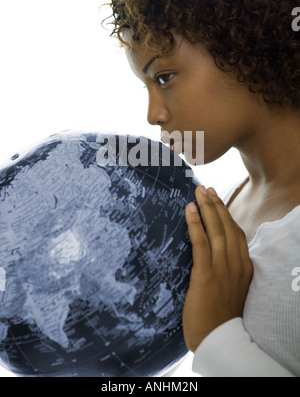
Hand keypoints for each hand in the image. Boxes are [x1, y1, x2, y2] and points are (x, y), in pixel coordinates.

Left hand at [182, 185, 252, 352]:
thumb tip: (212, 255)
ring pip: (217, 230)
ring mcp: (222, 268)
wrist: (218, 340)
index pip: (236, 233)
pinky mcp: (207, 274)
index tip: (216, 199)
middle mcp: (236, 264)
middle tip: (205, 188)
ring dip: (206, 208)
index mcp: (244, 267)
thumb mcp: (230, 289)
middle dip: (216, 205)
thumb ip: (226, 270)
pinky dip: (196, 224)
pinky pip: (201, 243)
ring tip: (198, 192)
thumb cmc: (220, 317)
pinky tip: (189, 210)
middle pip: (227, 227)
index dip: (226, 214)